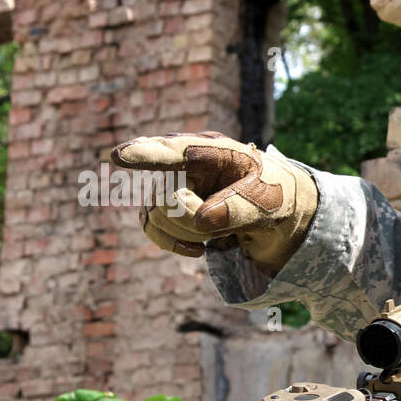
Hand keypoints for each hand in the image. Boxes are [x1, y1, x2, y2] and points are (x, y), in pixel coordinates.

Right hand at [110, 131, 318, 274]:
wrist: (280, 213)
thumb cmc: (276, 196)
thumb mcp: (268, 202)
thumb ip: (238, 209)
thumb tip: (200, 220)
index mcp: (213, 151)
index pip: (176, 151)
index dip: (148, 154)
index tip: (120, 157)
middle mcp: (186, 164)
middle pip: (165, 196)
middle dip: (192, 221)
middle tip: (225, 228)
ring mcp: (173, 184)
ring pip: (156, 215)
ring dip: (188, 233)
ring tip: (220, 233)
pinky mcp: (168, 208)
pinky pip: (151, 227)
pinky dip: (171, 242)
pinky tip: (199, 249)